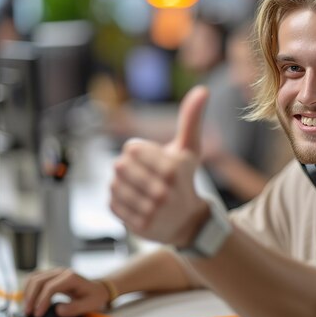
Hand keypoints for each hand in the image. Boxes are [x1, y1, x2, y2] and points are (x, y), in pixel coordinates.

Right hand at [23, 268, 109, 316]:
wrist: (96, 289)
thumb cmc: (93, 296)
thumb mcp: (89, 305)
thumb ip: (74, 309)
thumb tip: (58, 310)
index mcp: (71, 277)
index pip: (51, 287)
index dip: (42, 301)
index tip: (38, 314)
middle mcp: (61, 272)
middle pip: (39, 281)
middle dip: (31, 298)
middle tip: (29, 313)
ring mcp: (55, 272)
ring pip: (34, 278)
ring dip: (27, 293)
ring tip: (27, 308)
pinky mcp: (50, 275)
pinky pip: (34, 278)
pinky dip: (28, 288)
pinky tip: (28, 299)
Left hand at [109, 86, 209, 246]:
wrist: (187, 222)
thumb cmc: (185, 180)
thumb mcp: (190, 149)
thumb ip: (191, 119)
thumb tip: (203, 90)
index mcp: (173, 169)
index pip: (131, 148)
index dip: (137, 151)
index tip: (149, 158)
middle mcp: (162, 192)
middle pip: (120, 166)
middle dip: (128, 167)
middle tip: (141, 174)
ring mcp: (150, 211)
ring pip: (114, 185)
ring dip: (122, 184)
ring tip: (138, 188)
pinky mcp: (139, 227)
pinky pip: (112, 204)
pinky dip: (119, 201)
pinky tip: (135, 202)